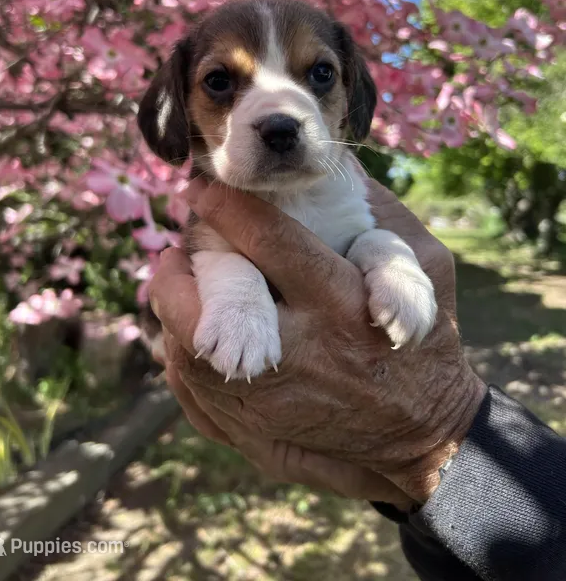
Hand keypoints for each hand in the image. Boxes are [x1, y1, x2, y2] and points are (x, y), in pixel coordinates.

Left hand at [149, 173, 486, 502]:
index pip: (266, 240)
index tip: (200, 188)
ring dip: (171, 315)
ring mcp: (270, 403)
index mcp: (340, 301)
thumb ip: (385, 213)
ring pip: (187, 356)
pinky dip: (181, 361)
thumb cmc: (426, 343)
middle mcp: (299, 353)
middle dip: (173, 275)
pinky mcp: (254, 435)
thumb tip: (337, 164)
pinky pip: (194, 397)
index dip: (223, 206)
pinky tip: (187, 338)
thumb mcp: (428, 268)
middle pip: (204, 310)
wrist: (422, 436)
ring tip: (175, 288)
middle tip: (170, 251)